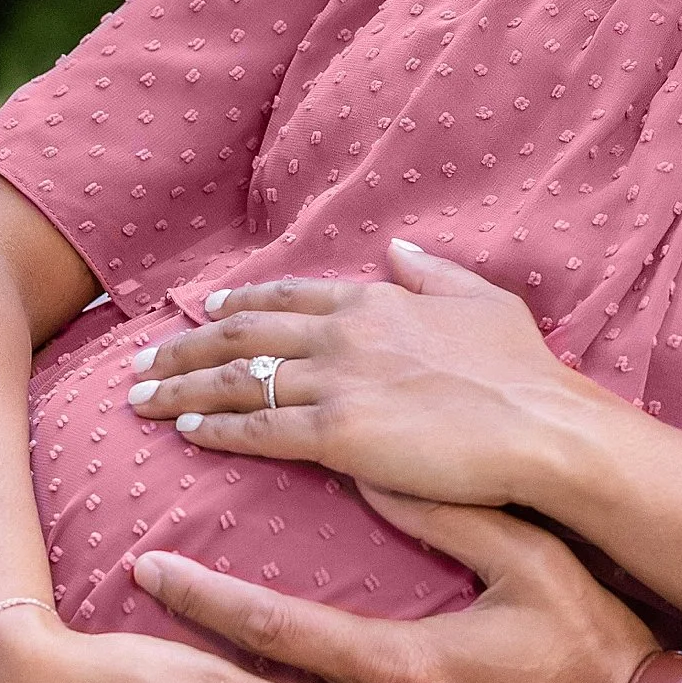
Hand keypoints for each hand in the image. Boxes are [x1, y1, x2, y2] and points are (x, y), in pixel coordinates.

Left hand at [125, 240, 600, 507]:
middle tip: (139, 363)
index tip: (202, 310)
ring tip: (138, 399)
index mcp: (375, 300)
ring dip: (180, 388)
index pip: (286, 296)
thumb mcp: (483, 300)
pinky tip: (184, 431)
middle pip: (241, 334)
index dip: (238, 302)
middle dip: (183, 347)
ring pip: (235, 380)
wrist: (542, 426)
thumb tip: (397, 249)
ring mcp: (337, 381)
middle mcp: (345, 332)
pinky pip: (258, 429)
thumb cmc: (523, 372)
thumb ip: (432, 273)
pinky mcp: (336, 433)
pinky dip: (214, 428)